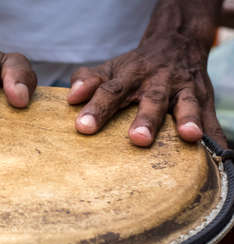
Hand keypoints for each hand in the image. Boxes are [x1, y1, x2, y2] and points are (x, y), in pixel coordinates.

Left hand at [67, 33, 226, 147]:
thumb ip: (88, 81)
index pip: (110, 91)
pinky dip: (215, 135)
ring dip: (188, 119)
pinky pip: (211, 117)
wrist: (174, 44)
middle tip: (137, 139)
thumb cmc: (134, 67)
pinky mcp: (203, 98)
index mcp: (129, 75)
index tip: (83, 128)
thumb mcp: (109, 68)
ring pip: (186, 103)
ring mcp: (183, 89)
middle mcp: (157, 81)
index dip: (97, 109)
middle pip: (150, 100)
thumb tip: (71, 98)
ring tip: (190, 136)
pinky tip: (220, 153)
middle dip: (145, 119)